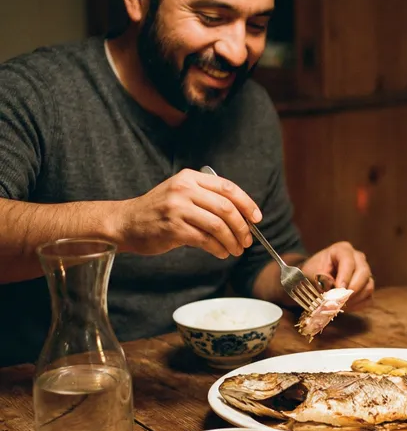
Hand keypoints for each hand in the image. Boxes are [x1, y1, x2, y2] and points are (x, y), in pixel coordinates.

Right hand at [112, 168, 261, 258]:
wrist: (125, 222)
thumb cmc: (159, 211)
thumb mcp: (181, 193)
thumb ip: (207, 198)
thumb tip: (242, 216)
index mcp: (190, 178)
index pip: (228, 188)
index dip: (247, 204)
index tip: (256, 219)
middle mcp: (184, 189)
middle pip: (226, 208)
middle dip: (242, 227)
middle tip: (247, 240)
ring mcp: (178, 208)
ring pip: (218, 225)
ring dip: (232, 241)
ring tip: (236, 250)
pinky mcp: (173, 228)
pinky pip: (205, 239)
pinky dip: (218, 248)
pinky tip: (221, 253)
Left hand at [301, 241, 373, 310]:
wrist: (315, 278)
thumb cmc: (314, 271)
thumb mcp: (312, 272)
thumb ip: (322, 278)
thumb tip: (334, 288)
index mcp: (343, 250)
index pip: (348, 261)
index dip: (345, 276)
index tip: (339, 290)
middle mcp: (358, 258)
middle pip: (363, 272)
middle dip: (353, 289)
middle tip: (341, 300)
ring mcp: (365, 272)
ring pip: (368, 285)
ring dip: (355, 299)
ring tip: (341, 305)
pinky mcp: (367, 285)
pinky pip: (369, 297)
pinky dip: (358, 305)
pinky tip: (346, 307)